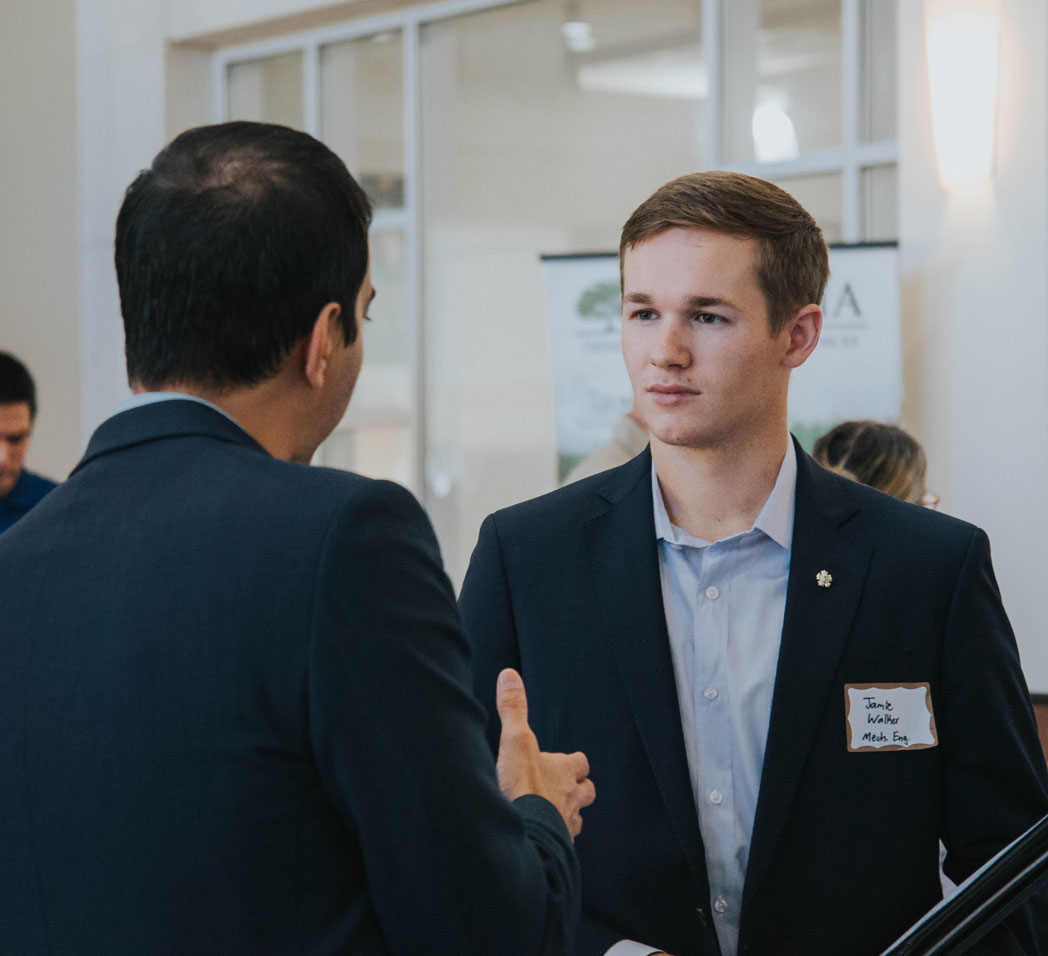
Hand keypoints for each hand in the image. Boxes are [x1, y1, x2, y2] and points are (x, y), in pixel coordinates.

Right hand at [495, 668, 595, 838]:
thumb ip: (513, 708)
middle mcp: (573, 797)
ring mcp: (567, 823)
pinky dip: (555, 836)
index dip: (573, 761)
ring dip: (567, 812)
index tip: (562, 760)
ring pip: (576, 817)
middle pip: (587, 791)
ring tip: (551, 812)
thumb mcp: (515, 740)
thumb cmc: (523, 786)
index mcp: (566, 771)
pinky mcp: (557, 845)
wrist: (525, 834)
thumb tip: (509, 675)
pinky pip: (563, 840)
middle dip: (577, 788)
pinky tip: (542, 834)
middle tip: (560, 787)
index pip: (581, 762)